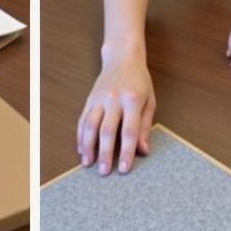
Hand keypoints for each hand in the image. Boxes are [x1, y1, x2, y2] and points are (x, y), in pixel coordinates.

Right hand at [77, 52, 155, 174]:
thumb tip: (143, 151)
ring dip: (88, 146)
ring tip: (88, 163)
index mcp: (132, 100)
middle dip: (105, 154)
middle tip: (104, 172)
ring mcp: (99, 98)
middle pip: (107, 131)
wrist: (122, 58)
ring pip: (90, 125)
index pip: (129, 131)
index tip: (124, 170)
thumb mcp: (149, 101)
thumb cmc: (139, 81)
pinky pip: (82, 119)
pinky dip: (80, 135)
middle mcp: (113, 99)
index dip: (127, 152)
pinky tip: (81, 148)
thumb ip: (145, 126)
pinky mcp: (90, 98)